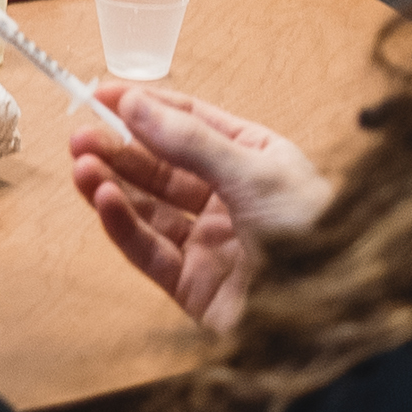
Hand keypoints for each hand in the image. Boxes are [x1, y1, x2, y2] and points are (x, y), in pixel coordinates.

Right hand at [65, 83, 330, 334]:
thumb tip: (136, 104)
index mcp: (254, 160)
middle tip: (80, 135)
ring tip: (81, 164)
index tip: (102, 96)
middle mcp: (229, 197)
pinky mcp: (192, 285)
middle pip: (161, 167)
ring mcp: (209, 242)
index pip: (190, 123)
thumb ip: (189, 140)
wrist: (330, 316)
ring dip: (112, 184)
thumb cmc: (314, 233)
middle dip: (119, 149)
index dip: (145, 108)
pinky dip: (122, 224)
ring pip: (148, 207)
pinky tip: (102, 200)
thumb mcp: (253, 170)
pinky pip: (148, 250)